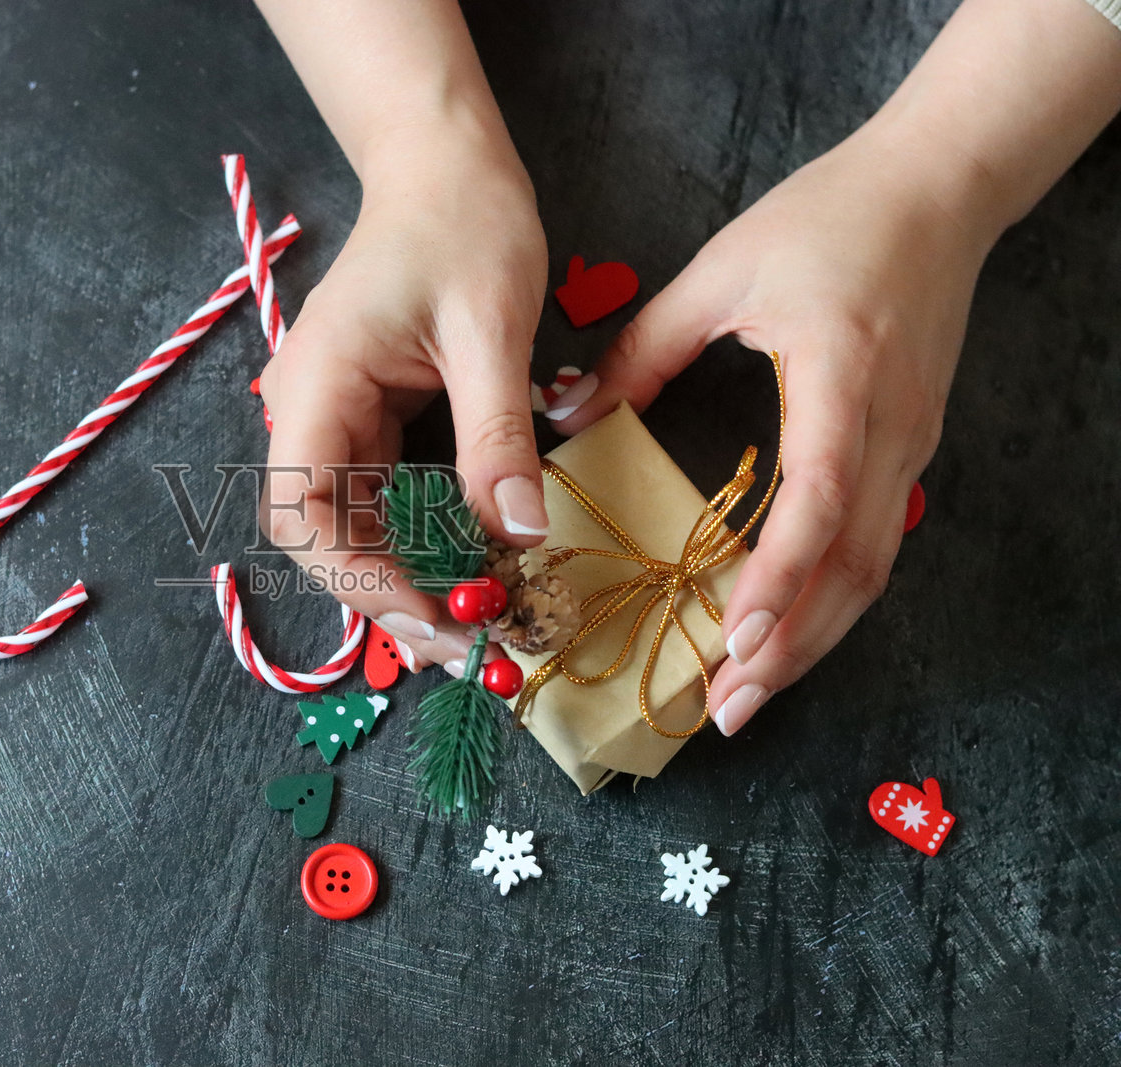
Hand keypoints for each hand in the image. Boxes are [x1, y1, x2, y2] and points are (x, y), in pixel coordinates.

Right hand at [259, 129, 548, 673]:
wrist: (444, 166)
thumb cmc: (462, 224)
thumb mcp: (491, 330)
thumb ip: (496, 435)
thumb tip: (517, 535)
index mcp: (316, 386)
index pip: (305, 515)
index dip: (361, 580)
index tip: (435, 617)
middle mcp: (309, 411)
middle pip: (325, 535)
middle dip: (391, 596)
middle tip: (468, 648)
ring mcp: (334, 418)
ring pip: (354, 526)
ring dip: (410, 578)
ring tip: (476, 625)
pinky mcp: (367, 420)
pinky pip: (384, 498)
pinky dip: (425, 540)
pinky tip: (470, 569)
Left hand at [546, 121, 1000, 732]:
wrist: (939, 187)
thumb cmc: (827, 217)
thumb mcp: (723, 272)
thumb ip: (645, 347)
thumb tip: (569, 410)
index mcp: (840, 379)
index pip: (817, 503)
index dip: (778, 581)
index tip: (735, 640)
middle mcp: (890, 427)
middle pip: (855, 567)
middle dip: (793, 647)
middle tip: (729, 707)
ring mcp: (912, 442)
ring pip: (874, 568)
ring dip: (815, 638)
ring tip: (751, 691)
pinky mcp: (912, 445)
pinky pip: (877, 540)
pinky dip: (831, 596)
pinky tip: (788, 627)